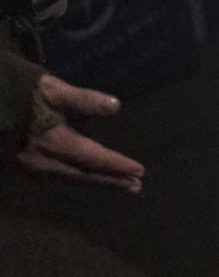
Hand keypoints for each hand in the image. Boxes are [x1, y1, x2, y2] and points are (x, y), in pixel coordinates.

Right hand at [19, 75, 143, 192]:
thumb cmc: (22, 94)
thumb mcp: (53, 90)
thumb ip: (83, 99)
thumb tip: (115, 106)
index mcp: (53, 142)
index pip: (92, 158)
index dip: (115, 165)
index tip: (139, 170)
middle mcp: (43, 162)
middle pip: (84, 176)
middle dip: (111, 181)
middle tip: (137, 186)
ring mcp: (31, 169)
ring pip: (71, 180)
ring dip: (97, 183)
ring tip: (122, 186)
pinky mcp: (24, 170)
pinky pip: (58, 179)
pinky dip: (79, 181)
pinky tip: (89, 180)